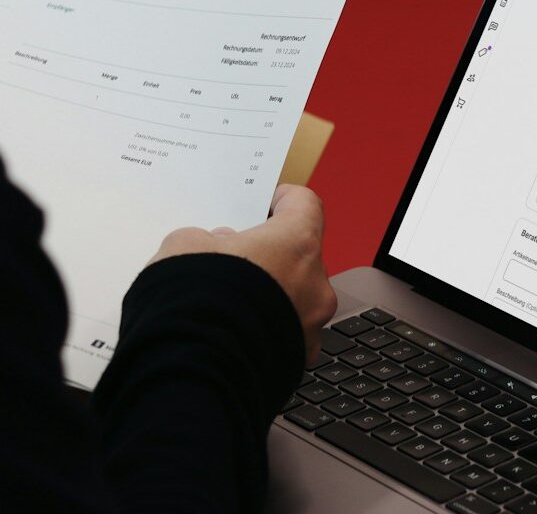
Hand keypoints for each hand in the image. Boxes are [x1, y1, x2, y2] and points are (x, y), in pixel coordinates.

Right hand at [149, 184, 336, 364]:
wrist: (194, 372)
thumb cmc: (195, 301)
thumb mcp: (184, 248)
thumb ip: (205, 239)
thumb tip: (218, 247)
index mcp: (297, 243)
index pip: (305, 204)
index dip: (283, 199)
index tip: (266, 202)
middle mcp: (316, 283)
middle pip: (300, 256)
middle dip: (270, 256)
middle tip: (235, 260)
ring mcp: (313, 324)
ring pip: (296, 298)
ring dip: (271, 295)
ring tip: (229, 301)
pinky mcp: (299, 359)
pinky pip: (287, 334)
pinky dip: (267, 330)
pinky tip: (233, 333)